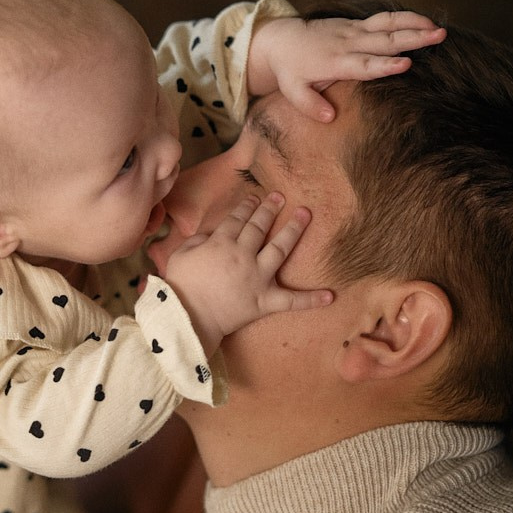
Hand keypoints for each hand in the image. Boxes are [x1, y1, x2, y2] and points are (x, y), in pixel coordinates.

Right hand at [159, 193, 331, 355]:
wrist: (188, 316)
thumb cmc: (180, 285)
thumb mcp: (180, 254)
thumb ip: (198, 240)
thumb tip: (212, 235)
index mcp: (221, 243)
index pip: (237, 219)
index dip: (247, 207)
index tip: (255, 197)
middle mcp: (243, 255)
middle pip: (259, 227)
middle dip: (270, 209)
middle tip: (280, 197)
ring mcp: (258, 277)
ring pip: (280, 249)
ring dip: (293, 230)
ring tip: (304, 214)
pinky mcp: (265, 301)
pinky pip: (292, 301)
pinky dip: (311, 300)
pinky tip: (331, 294)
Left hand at [248, 12, 446, 119]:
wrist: (281, 39)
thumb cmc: (290, 70)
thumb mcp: (292, 91)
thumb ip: (309, 105)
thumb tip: (329, 118)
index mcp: (335, 62)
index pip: (364, 64)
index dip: (385, 64)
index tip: (407, 64)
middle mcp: (348, 43)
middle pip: (385, 41)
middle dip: (412, 38)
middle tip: (438, 37)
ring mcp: (354, 31)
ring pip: (388, 25)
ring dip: (414, 23)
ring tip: (439, 28)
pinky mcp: (357, 24)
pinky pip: (384, 19)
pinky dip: (406, 18)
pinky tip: (426, 21)